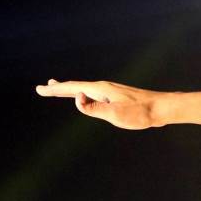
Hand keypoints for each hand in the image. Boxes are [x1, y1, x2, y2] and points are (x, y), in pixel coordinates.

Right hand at [35, 79, 164, 129]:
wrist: (161, 108)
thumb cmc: (139, 113)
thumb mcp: (115, 114)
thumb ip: (94, 108)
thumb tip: (76, 98)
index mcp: (101, 89)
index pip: (73, 88)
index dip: (55, 90)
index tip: (40, 89)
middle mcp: (104, 87)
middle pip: (76, 86)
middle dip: (59, 88)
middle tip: (43, 87)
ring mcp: (110, 91)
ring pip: (84, 89)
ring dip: (69, 89)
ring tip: (59, 88)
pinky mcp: (116, 97)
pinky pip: (92, 93)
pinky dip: (82, 93)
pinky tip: (84, 96)